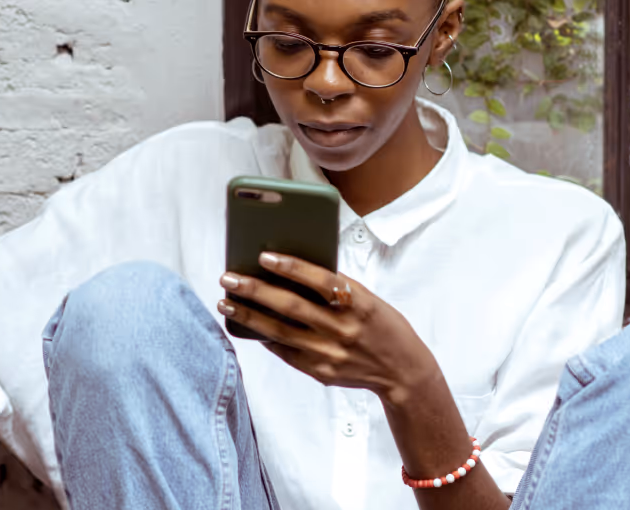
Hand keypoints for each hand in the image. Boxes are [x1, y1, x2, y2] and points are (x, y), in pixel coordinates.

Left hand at [218, 252, 438, 404]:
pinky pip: (285, 352)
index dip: (292, 267)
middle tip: (228, 277)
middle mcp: (344, 329)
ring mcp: (330, 354)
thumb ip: (335, 287)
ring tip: (226, 302)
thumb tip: (289, 269)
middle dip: (255, 290)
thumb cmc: (382, 324)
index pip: (321, 280)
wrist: (403, 371)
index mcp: (360, 303)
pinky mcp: (321, 372)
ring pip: (280, 332)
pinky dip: (264, 337)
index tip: (264, 256)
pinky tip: (245, 325)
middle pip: (291, 307)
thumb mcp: (367, 299)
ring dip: (249, 316)